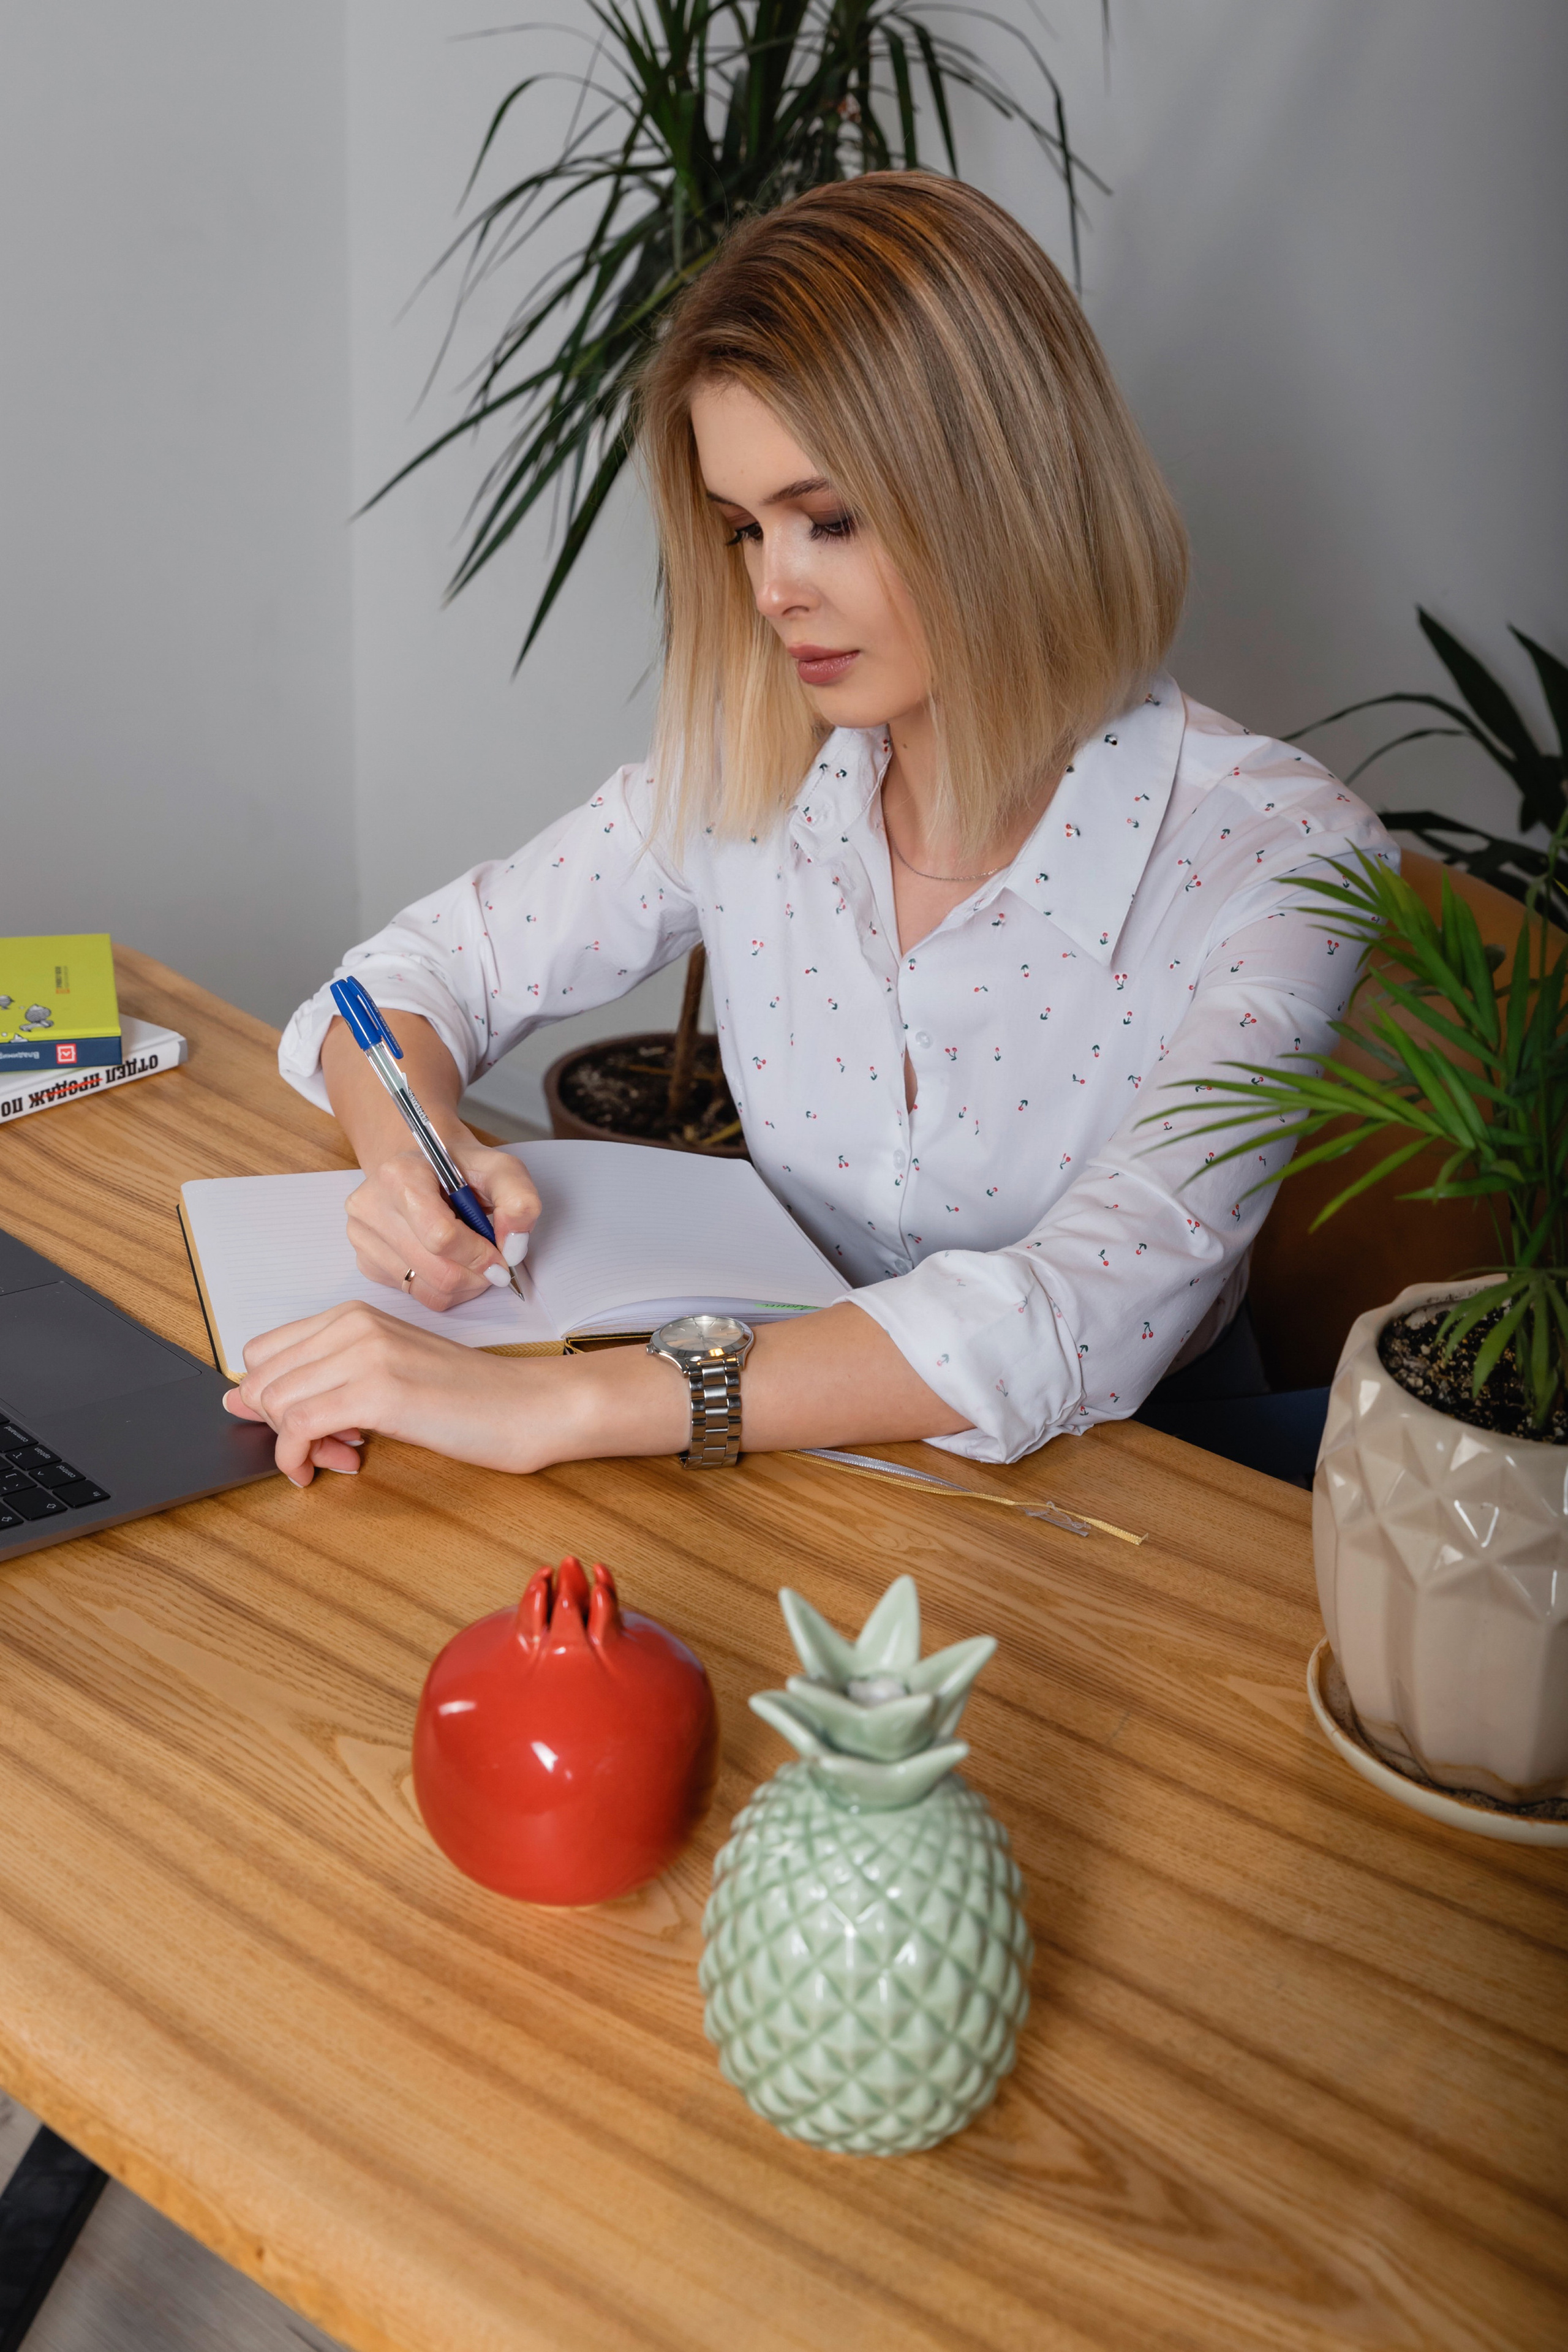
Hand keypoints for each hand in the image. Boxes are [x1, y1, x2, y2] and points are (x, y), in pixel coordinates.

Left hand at [221, 1301, 584, 1484]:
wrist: (528, 1405)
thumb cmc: (467, 1396)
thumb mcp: (386, 1375)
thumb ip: (320, 1379)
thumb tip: (239, 1399)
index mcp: (354, 1315)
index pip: (264, 1352)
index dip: (273, 1398)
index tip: (306, 1425)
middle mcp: (353, 1325)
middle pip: (262, 1380)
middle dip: (279, 1425)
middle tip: (324, 1449)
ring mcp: (364, 1354)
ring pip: (275, 1403)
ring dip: (294, 1446)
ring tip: (337, 1457)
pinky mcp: (378, 1391)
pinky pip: (297, 1426)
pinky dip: (296, 1457)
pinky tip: (325, 1468)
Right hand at [346, 1137, 539, 1308]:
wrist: (426, 1169)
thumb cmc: (461, 1169)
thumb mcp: (501, 1169)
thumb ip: (519, 1201)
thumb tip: (513, 1249)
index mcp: (398, 1175)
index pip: (441, 1237)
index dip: (480, 1254)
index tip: (501, 1254)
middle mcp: (370, 1206)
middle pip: (437, 1270)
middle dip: (477, 1273)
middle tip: (493, 1261)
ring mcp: (363, 1238)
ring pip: (428, 1289)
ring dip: (464, 1283)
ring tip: (472, 1258)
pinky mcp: (366, 1262)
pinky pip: (416, 1295)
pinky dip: (445, 1288)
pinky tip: (449, 1261)